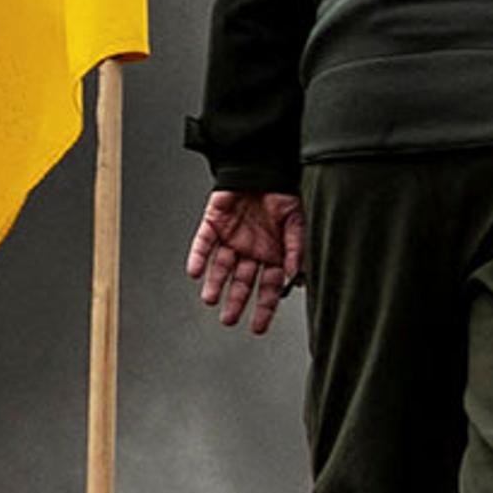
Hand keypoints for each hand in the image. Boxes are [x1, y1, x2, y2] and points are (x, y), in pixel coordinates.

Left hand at [186, 191, 304, 334]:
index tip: (258, 326)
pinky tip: (195, 272)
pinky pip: (203, 243)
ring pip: (221, 267)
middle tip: (229, 319)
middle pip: (243, 282)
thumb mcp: (298, 223)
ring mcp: (232, 238)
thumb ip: (295, 249)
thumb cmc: (284, 191)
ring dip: (215, 284)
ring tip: (210, 300)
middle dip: (236, 301)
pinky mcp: (213, 223)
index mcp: (274, 254)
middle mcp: (252, 250)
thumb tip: (293, 275)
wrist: (263, 165)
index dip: (265, 307)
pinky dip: (198, 258)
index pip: (270, 287)